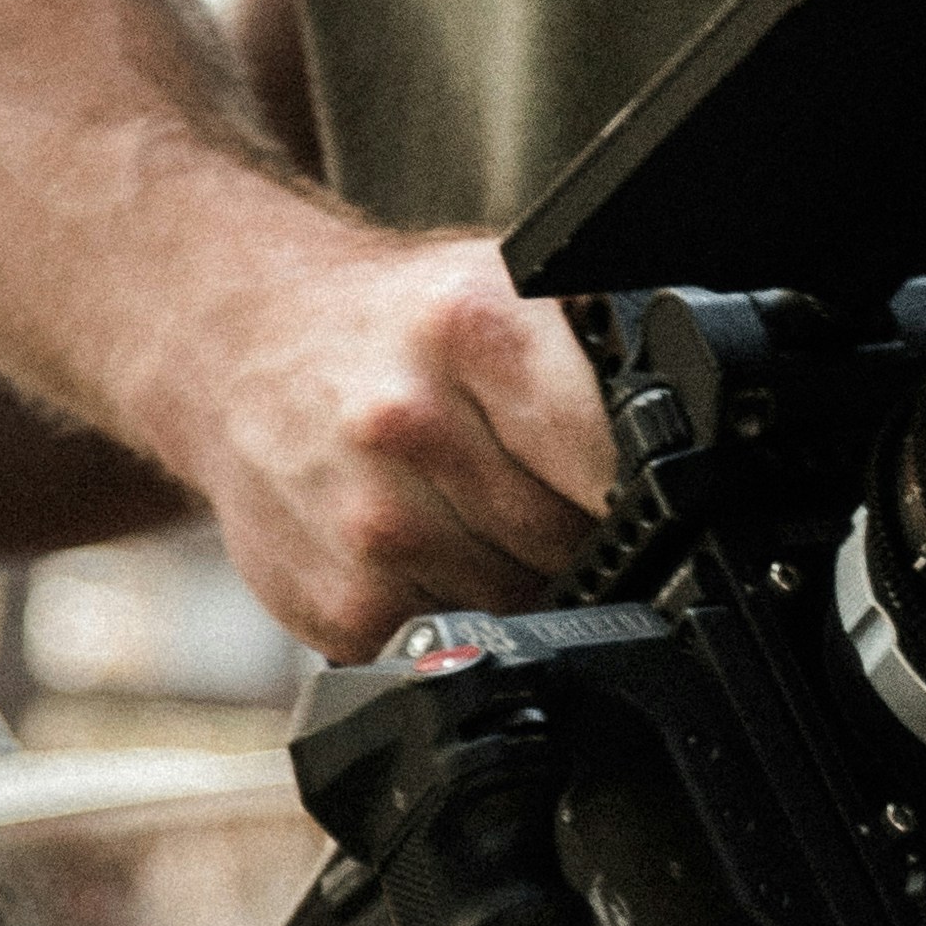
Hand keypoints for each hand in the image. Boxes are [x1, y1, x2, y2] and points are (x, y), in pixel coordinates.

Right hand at [165, 223, 621, 661]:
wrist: (236, 343)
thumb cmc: (387, 323)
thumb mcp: (498, 287)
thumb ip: (592, 352)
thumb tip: (689, 431)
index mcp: (470, 330)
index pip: (613, 452)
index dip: (640, 481)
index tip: (640, 482)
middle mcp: (407, 425)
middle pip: (572, 537)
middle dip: (582, 528)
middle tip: (544, 486)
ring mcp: (366, 523)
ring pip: (522, 599)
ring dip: (523, 575)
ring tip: (476, 509)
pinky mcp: (335, 603)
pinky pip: (454, 638)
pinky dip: (455, 608)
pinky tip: (422, 545)